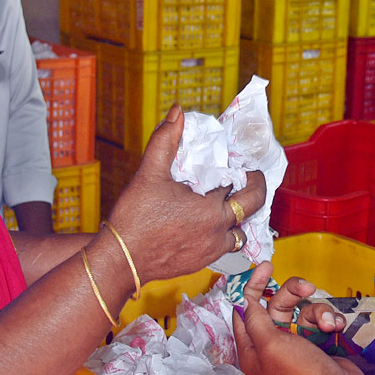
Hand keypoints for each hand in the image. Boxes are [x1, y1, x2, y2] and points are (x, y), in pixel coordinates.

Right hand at [107, 105, 266, 282]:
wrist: (120, 260)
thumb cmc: (135, 218)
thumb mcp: (149, 174)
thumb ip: (165, 140)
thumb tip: (177, 112)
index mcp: (211, 209)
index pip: (245, 186)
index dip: (248, 172)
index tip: (244, 164)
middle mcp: (218, 232)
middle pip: (252, 209)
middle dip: (254, 191)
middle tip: (246, 179)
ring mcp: (211, 251)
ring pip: (241, 233)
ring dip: (238, 217)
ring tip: (225, 204)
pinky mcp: (201, 263)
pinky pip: (225, 248)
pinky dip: (223, 235)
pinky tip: (206, 224)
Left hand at [233, 263, 370, 374]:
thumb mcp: (270, 344)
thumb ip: (254, 318)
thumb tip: (243, 300)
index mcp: (252, 348)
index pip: (245, 309)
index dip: (253, 286)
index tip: (266, 267)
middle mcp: (272, 344)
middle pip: (276, 304)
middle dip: (292, 293)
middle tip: (307, 287)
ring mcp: (297, 343)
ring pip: (303, 309)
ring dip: (319, 312)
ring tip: (328, 325)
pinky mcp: (319, 342)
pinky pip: (322, 319)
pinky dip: (331, 321)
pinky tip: (336, 329)